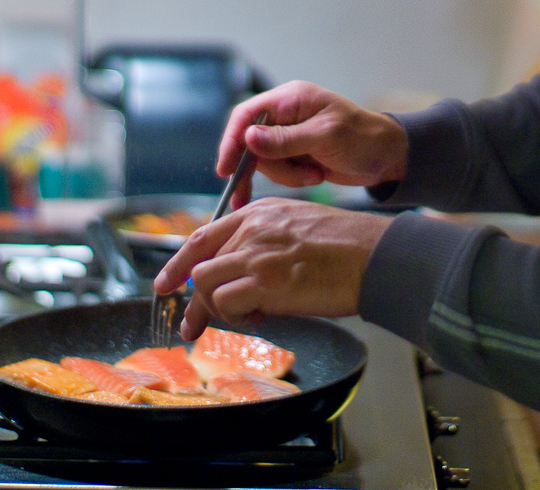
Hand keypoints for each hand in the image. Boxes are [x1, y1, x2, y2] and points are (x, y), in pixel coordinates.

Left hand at [153, 200, 393, 340]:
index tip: (166, 283)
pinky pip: (226, 304)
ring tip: (246, 317)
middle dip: (192, 301)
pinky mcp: (265, 282)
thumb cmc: (346, 246)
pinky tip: (262, 316)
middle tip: (191, 326)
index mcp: (259, 213)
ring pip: (205, 285)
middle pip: (199, 266)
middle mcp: (252, 229)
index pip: (203, 236)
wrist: (374, 255)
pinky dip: (237, 317)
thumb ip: (264, 242)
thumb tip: (240, 276)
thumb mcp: (297, 225)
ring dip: (217, 310)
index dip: (178, 263)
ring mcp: (256, 254)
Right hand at [217, 81, 408, 210]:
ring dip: (286, 175)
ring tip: (315, 175)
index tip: (225, 168)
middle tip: (244, 197)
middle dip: (256, 168)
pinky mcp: (296, 155)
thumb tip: (248, 137)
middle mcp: (285, 115)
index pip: (247, 115)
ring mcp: (290, 136)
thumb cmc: (363, 138)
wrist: (388, 157)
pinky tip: (315, 177)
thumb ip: (286, 140)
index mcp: (290, 99)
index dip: (232, 140)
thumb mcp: (325, 137)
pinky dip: (293, 179)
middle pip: (250, 143)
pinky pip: (279, 171)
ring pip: (265, 162)